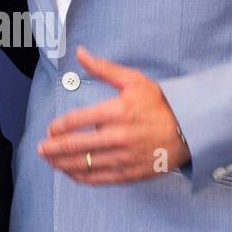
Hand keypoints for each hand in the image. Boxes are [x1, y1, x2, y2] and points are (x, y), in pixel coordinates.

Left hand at [37, 45, 190, 184]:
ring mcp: (124, 158)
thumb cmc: (160, 102)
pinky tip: (71, 174)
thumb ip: (103, 68)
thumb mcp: (133, 80)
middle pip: (76, 146)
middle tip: (41, 149)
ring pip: (85, 165)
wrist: (190, 128)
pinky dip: (82, 177)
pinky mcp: (131, 173)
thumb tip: (80, 53)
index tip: (51, 130)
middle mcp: (118, 136)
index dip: (59, 127)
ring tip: (50, 162)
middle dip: (53, 149)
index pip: (76, 121)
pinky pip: (100, 179)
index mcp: (116, 112)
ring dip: (62, 164)